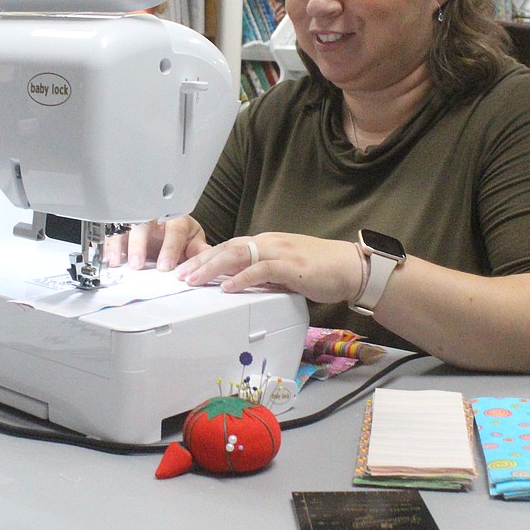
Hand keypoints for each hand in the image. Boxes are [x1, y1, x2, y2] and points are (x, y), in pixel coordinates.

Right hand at [107, 215, 209, 269]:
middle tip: (138, 264)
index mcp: (176, 219)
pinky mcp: (122, 228)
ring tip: (116, 261)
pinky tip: (107, 257)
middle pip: (144, 225)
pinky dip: (108, 245)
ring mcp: (136, 221)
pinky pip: (112, 233)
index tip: (166, 266)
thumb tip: (206, 252)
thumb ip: (197, 247)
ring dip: (119, 244)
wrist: (168, 224)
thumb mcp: (192, 238)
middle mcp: (154, 217)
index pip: (174, 231)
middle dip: (139, 245)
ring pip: (124, 227)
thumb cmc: (179, 232)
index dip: (170, 248)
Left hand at [174, 232, 364, 304]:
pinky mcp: (291, 266)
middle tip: (180, 275)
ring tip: (195, 280)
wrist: (349, 266)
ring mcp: (280, 252)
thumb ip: (263, 273)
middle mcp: (269, 243)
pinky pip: (261, 269)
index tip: (187, 269)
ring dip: (213, 268)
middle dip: (201, 261)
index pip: (230, 246)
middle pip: (228, 248)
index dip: (206, 257)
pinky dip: (242, 278)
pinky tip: (227, 287)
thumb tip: (240, 284)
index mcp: (266, 242)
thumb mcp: (284, 269)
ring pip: (239, 255)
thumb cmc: (319, 269)